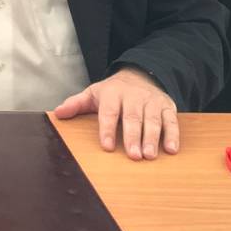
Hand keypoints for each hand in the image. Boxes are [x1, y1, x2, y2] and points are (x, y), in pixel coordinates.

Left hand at [53, 67, 179, 159]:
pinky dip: (173, 135)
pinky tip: (171, 150)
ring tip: (150, 155)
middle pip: (132, 117)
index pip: (109, 112)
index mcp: (112, 93)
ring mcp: (151, 101)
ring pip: (152, 120)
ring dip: (152, 138)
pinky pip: (171, 120)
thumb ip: (76, 104)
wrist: (141, 74)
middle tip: (133, 155)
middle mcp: (133, 96)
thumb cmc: (113, 91)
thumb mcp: (93, 94)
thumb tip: (57, 113)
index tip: (107, 146)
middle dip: (133, 136)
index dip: (107, 129)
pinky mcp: (167, 106)